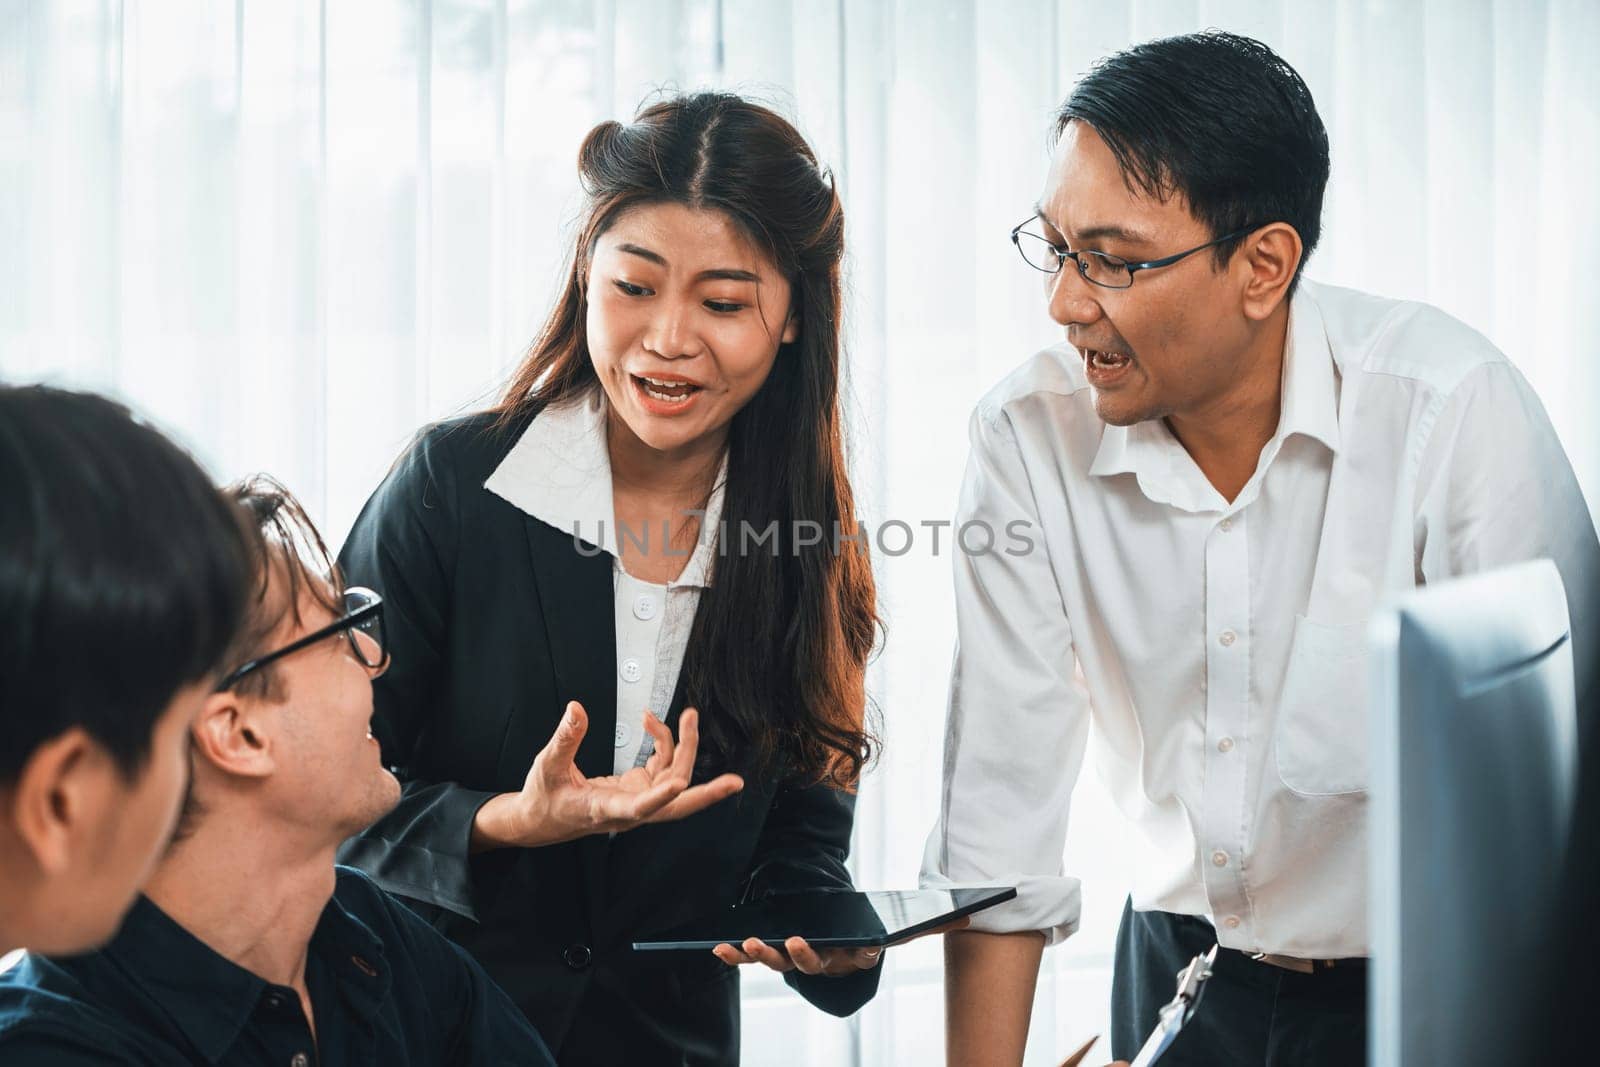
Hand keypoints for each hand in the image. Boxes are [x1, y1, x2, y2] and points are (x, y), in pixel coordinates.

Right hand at [471, 702, 742, 849]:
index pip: (638, 808)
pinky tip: (652, 723)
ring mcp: (636, 800)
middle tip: (734, 781)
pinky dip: (664, 743)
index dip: (660, 798)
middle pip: (677, 804)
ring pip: (675, 779)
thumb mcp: (546, 766)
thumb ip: (565, 738)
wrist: (541, 821)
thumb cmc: (544, 798)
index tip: (679, 786)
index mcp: (605, 808)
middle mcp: (629, 810)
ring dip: (685, 748)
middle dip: (707, 792)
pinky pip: (662, 767)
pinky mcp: (637, 791)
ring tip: (686, 716)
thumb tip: (577, 708)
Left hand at [711, 915, 971, 976]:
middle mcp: (823, 962)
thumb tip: (971, 915)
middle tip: (790, 940)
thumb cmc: (872, 931)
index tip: (833, 943)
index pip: (849, 959)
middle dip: (796, 954)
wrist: (843, 937)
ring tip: (749, 941)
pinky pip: (752, 958)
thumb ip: (933, 924)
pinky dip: (735, 955)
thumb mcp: (901, 927)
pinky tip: (719, 947)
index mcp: (852, 956)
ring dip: (761, 954)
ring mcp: (796, 959)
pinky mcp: (775, 951)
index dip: (840, 954)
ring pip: (777, 961)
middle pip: (807, 963)